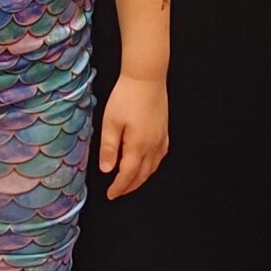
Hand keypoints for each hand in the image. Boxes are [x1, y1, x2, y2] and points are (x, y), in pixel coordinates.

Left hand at [98, 74, 168, 198]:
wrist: (146, 77)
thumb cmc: (127, 96)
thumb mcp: (111, 122)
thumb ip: (109, 148)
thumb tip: (107, 169)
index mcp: (138, 145)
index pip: (128, 175)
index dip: (119, 187)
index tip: (111, 194)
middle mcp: (152, 145)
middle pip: (142, 175)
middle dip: (130, 187)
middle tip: (118, 192)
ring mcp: (161, 138)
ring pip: (153, 167)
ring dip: (141, 178)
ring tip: (130, 182)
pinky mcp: (164, 130)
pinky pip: (161, 156)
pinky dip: (153, 166)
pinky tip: (148, 163)